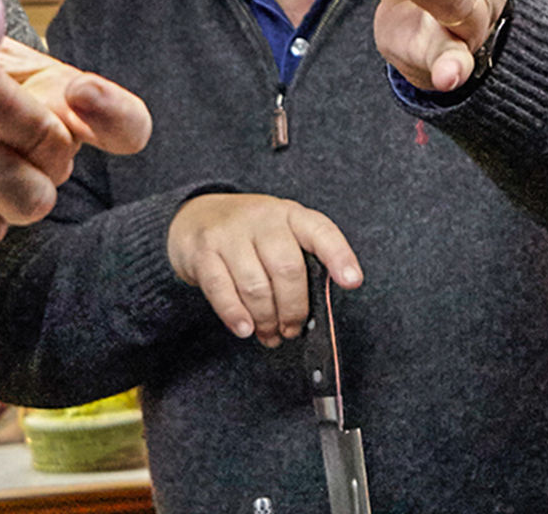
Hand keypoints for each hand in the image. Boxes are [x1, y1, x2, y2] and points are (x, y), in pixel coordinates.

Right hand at [167, 194, 360, 346]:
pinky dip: (235, 314)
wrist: (194, 216)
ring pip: (255, 285)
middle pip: (287, 268)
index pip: (320, 232)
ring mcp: (229, 233)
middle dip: (294, 309)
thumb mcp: (280, 233)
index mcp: (289, 214)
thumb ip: (300, 261)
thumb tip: (315, 313)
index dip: (339, 256)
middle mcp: (261, 218)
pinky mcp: (202, 251)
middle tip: (292, 330)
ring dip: (266, 318)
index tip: (352, 282)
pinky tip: (245, 329)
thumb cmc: (248, 235)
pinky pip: (221, 289)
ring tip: (269, 333)